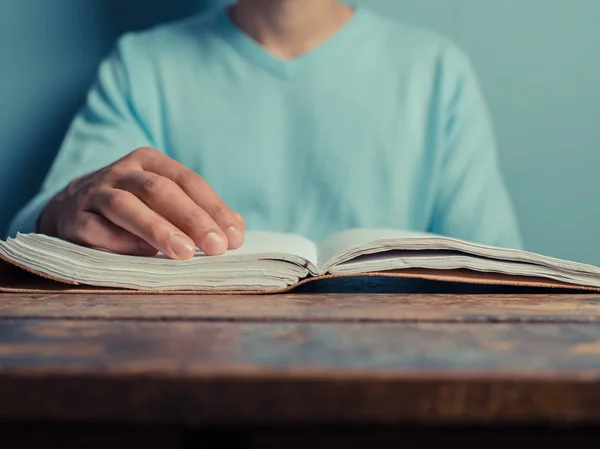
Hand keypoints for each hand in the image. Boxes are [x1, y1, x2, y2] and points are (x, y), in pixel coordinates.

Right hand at [38, 147, 244, 258]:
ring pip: (126, 206)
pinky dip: (121, 243)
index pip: (187, 181)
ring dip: (157, 229)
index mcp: (149, 161)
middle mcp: (121, 172)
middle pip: (159, 189)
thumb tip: (236, 230)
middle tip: (217, 247)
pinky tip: (144, 256)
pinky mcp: (72, 220)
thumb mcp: (165, 201)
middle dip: (192, 218)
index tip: (234, 236)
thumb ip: (199, 212)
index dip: (213, 208)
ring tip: (184, 253)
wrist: (70, 209)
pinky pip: (97, 230)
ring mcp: (93, 194)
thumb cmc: (133, 208)